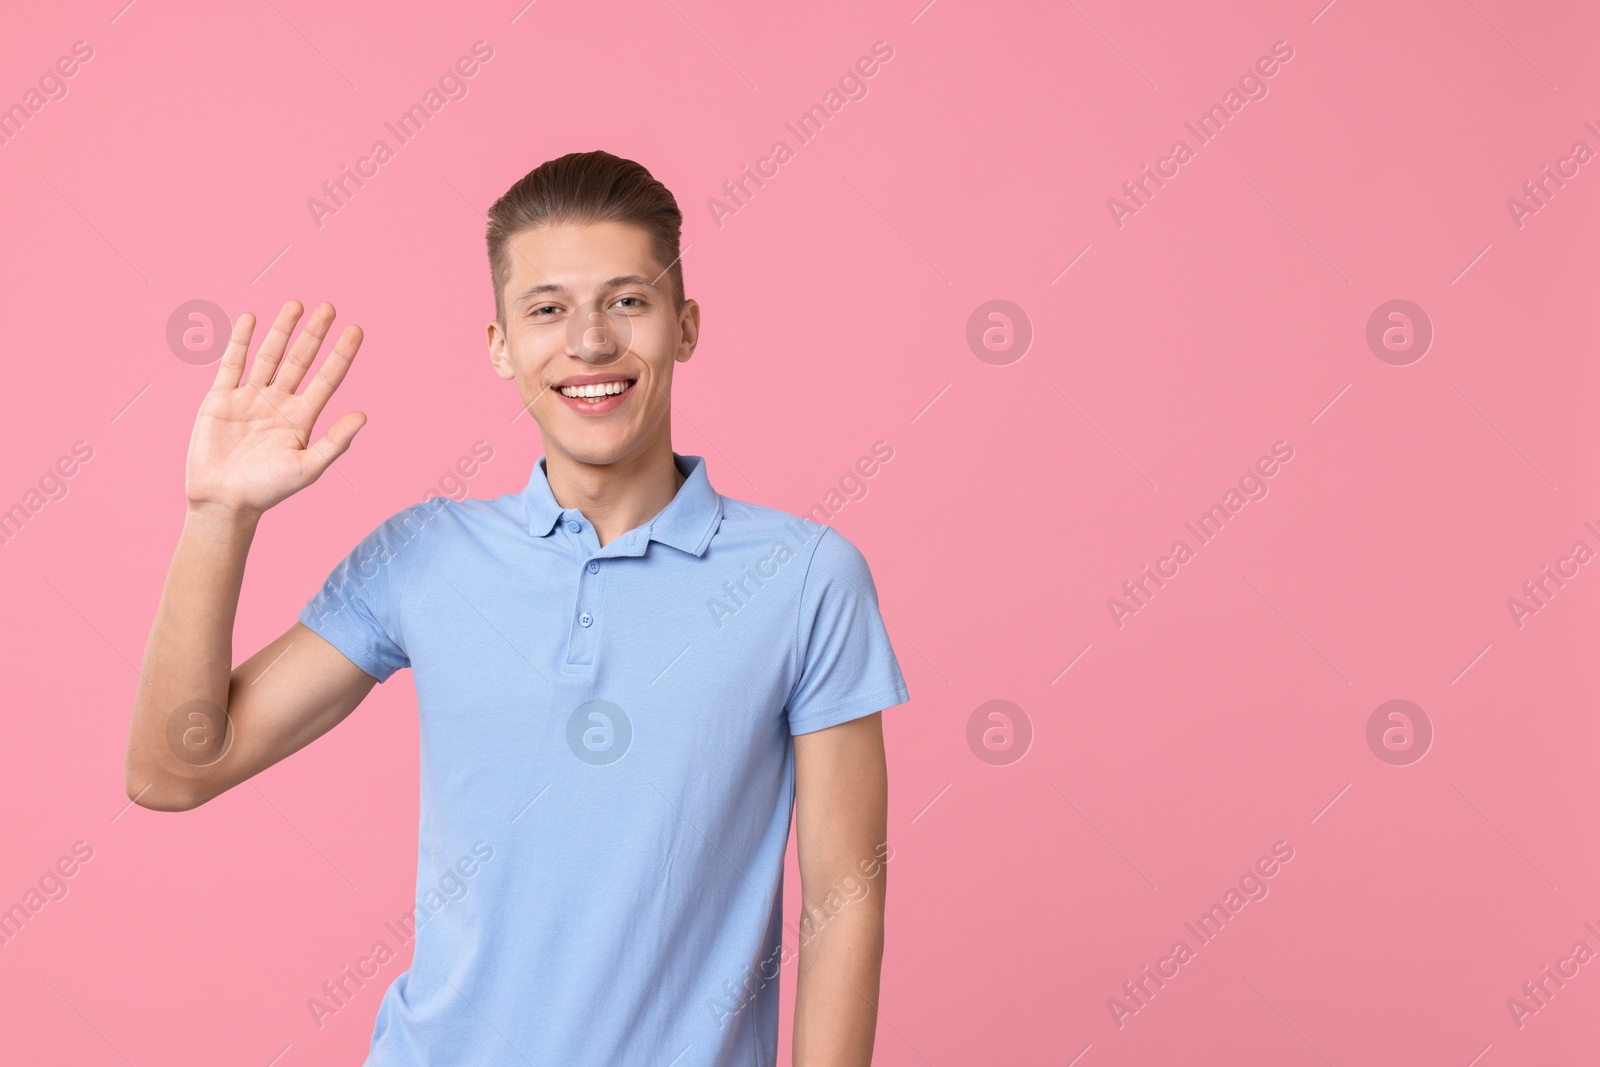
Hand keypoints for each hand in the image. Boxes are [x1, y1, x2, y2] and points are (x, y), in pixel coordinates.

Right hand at [185, 301, 366, 518]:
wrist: (223, 501)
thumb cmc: (268, 490)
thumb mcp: (308, 468)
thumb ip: (335, 442)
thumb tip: (364, 415)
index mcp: (302, 418)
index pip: (328, 378)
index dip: (341, 354)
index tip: (355, 329)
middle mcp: (279, 402)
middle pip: (301, 360)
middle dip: (314, 334)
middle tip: (328, 307)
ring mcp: (250, 398)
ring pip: (269, 356)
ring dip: (282, 331)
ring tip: (296, 305)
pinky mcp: (220, 399)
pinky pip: (232, 364)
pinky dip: (240, 341)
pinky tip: (250, 318)